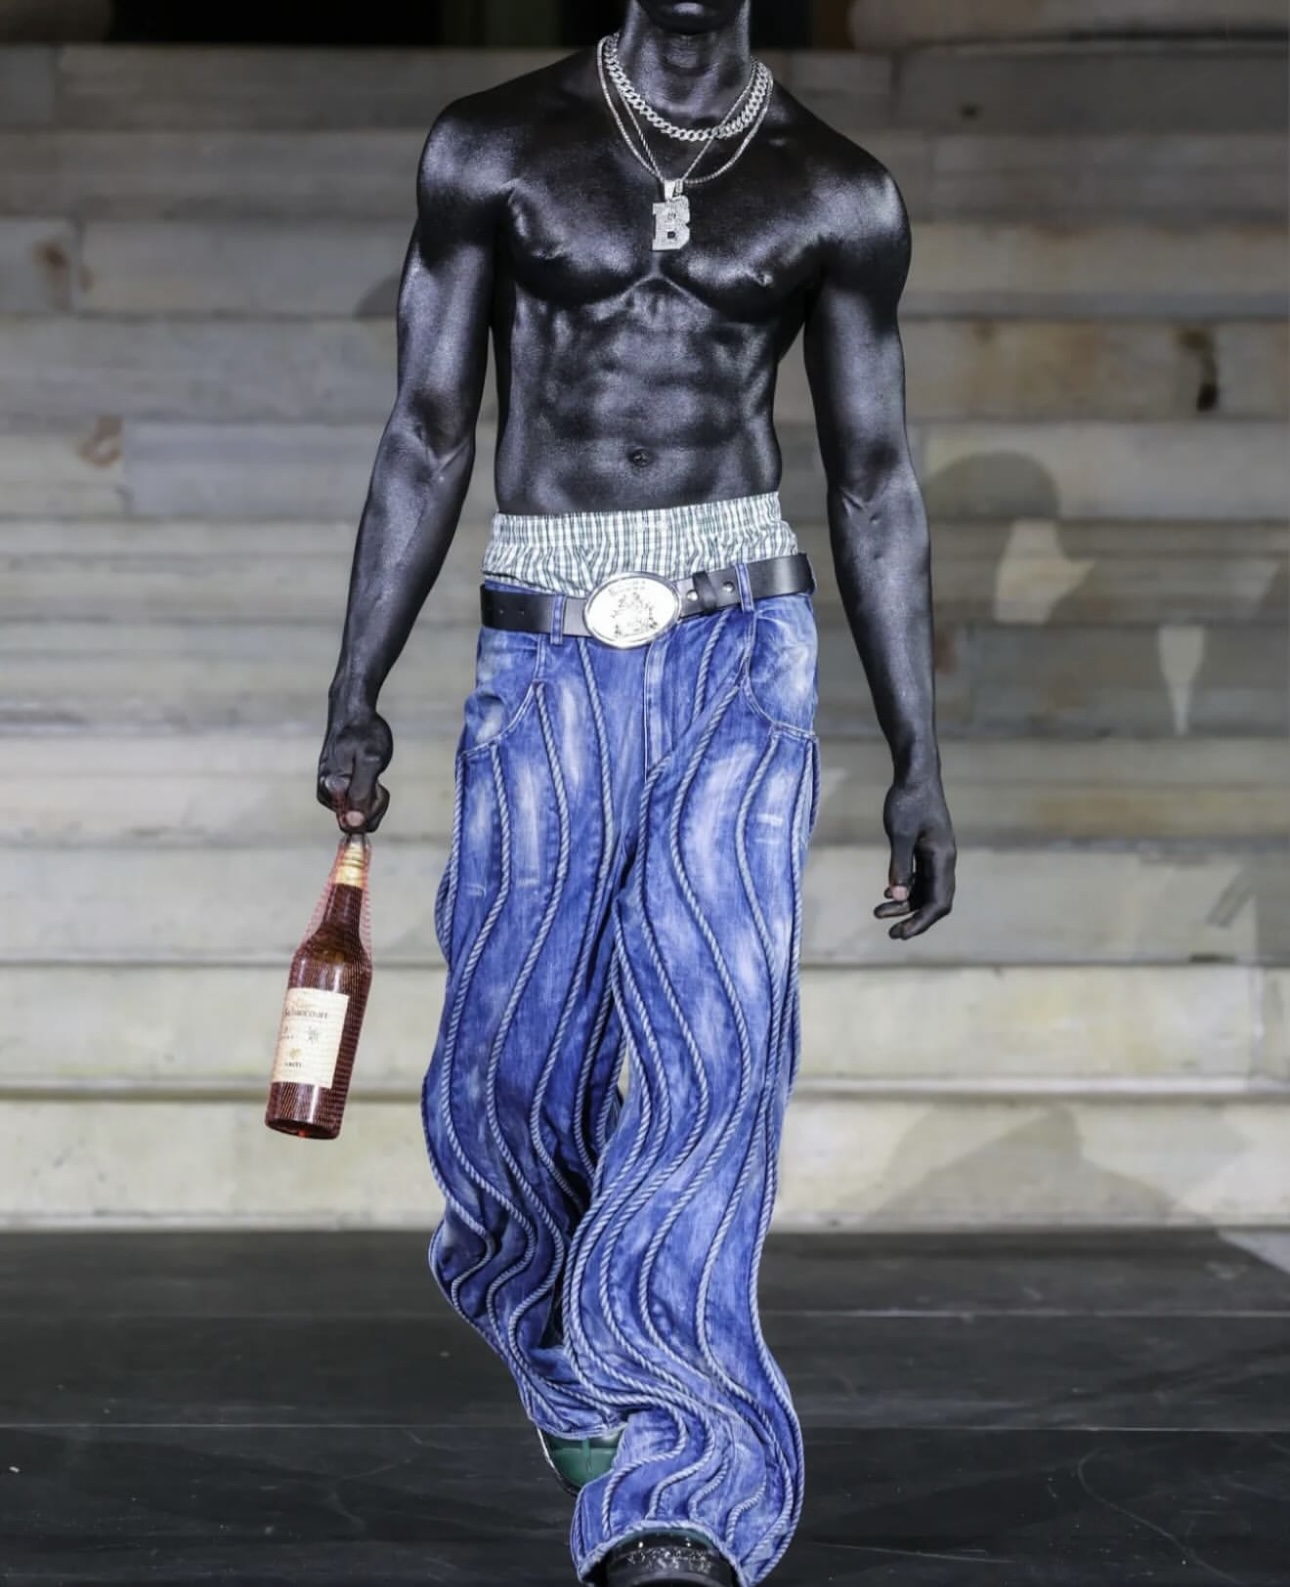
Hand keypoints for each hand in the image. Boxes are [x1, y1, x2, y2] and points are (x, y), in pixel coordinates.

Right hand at [317, 703, 392, 832]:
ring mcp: (328, 792)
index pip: (355, 824)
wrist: (353, 713)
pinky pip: (356, 805)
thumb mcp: (371, 761)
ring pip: (360, 814)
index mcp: (331, 789)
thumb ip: (362, 793)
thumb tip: (353, 824)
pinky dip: (368, 791)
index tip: (378, 786)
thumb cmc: (365, 734)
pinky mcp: (334, 790)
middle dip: (375, 803)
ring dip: (373, 796)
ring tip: (371, 770)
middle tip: (376, 776)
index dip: (373, 808)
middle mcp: (325, 794)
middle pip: (358, 822)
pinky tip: (366, 771)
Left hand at [874, 772, 955, 939]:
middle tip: (891, 933)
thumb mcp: (899, 834)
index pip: (938, 902)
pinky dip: (907, 888)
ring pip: (926, 890)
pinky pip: (922, 877)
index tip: (900, 933)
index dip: (921, 922)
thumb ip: (900, 865)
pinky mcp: (928, 849)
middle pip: (935, 900)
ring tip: (879, 913)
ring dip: (906, 904)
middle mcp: (944, 860)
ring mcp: (937, 855)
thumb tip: (899, 896)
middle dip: (914, 918)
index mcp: (942, 858)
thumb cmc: (907, 800)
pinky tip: (889, 893)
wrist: (916, 775)